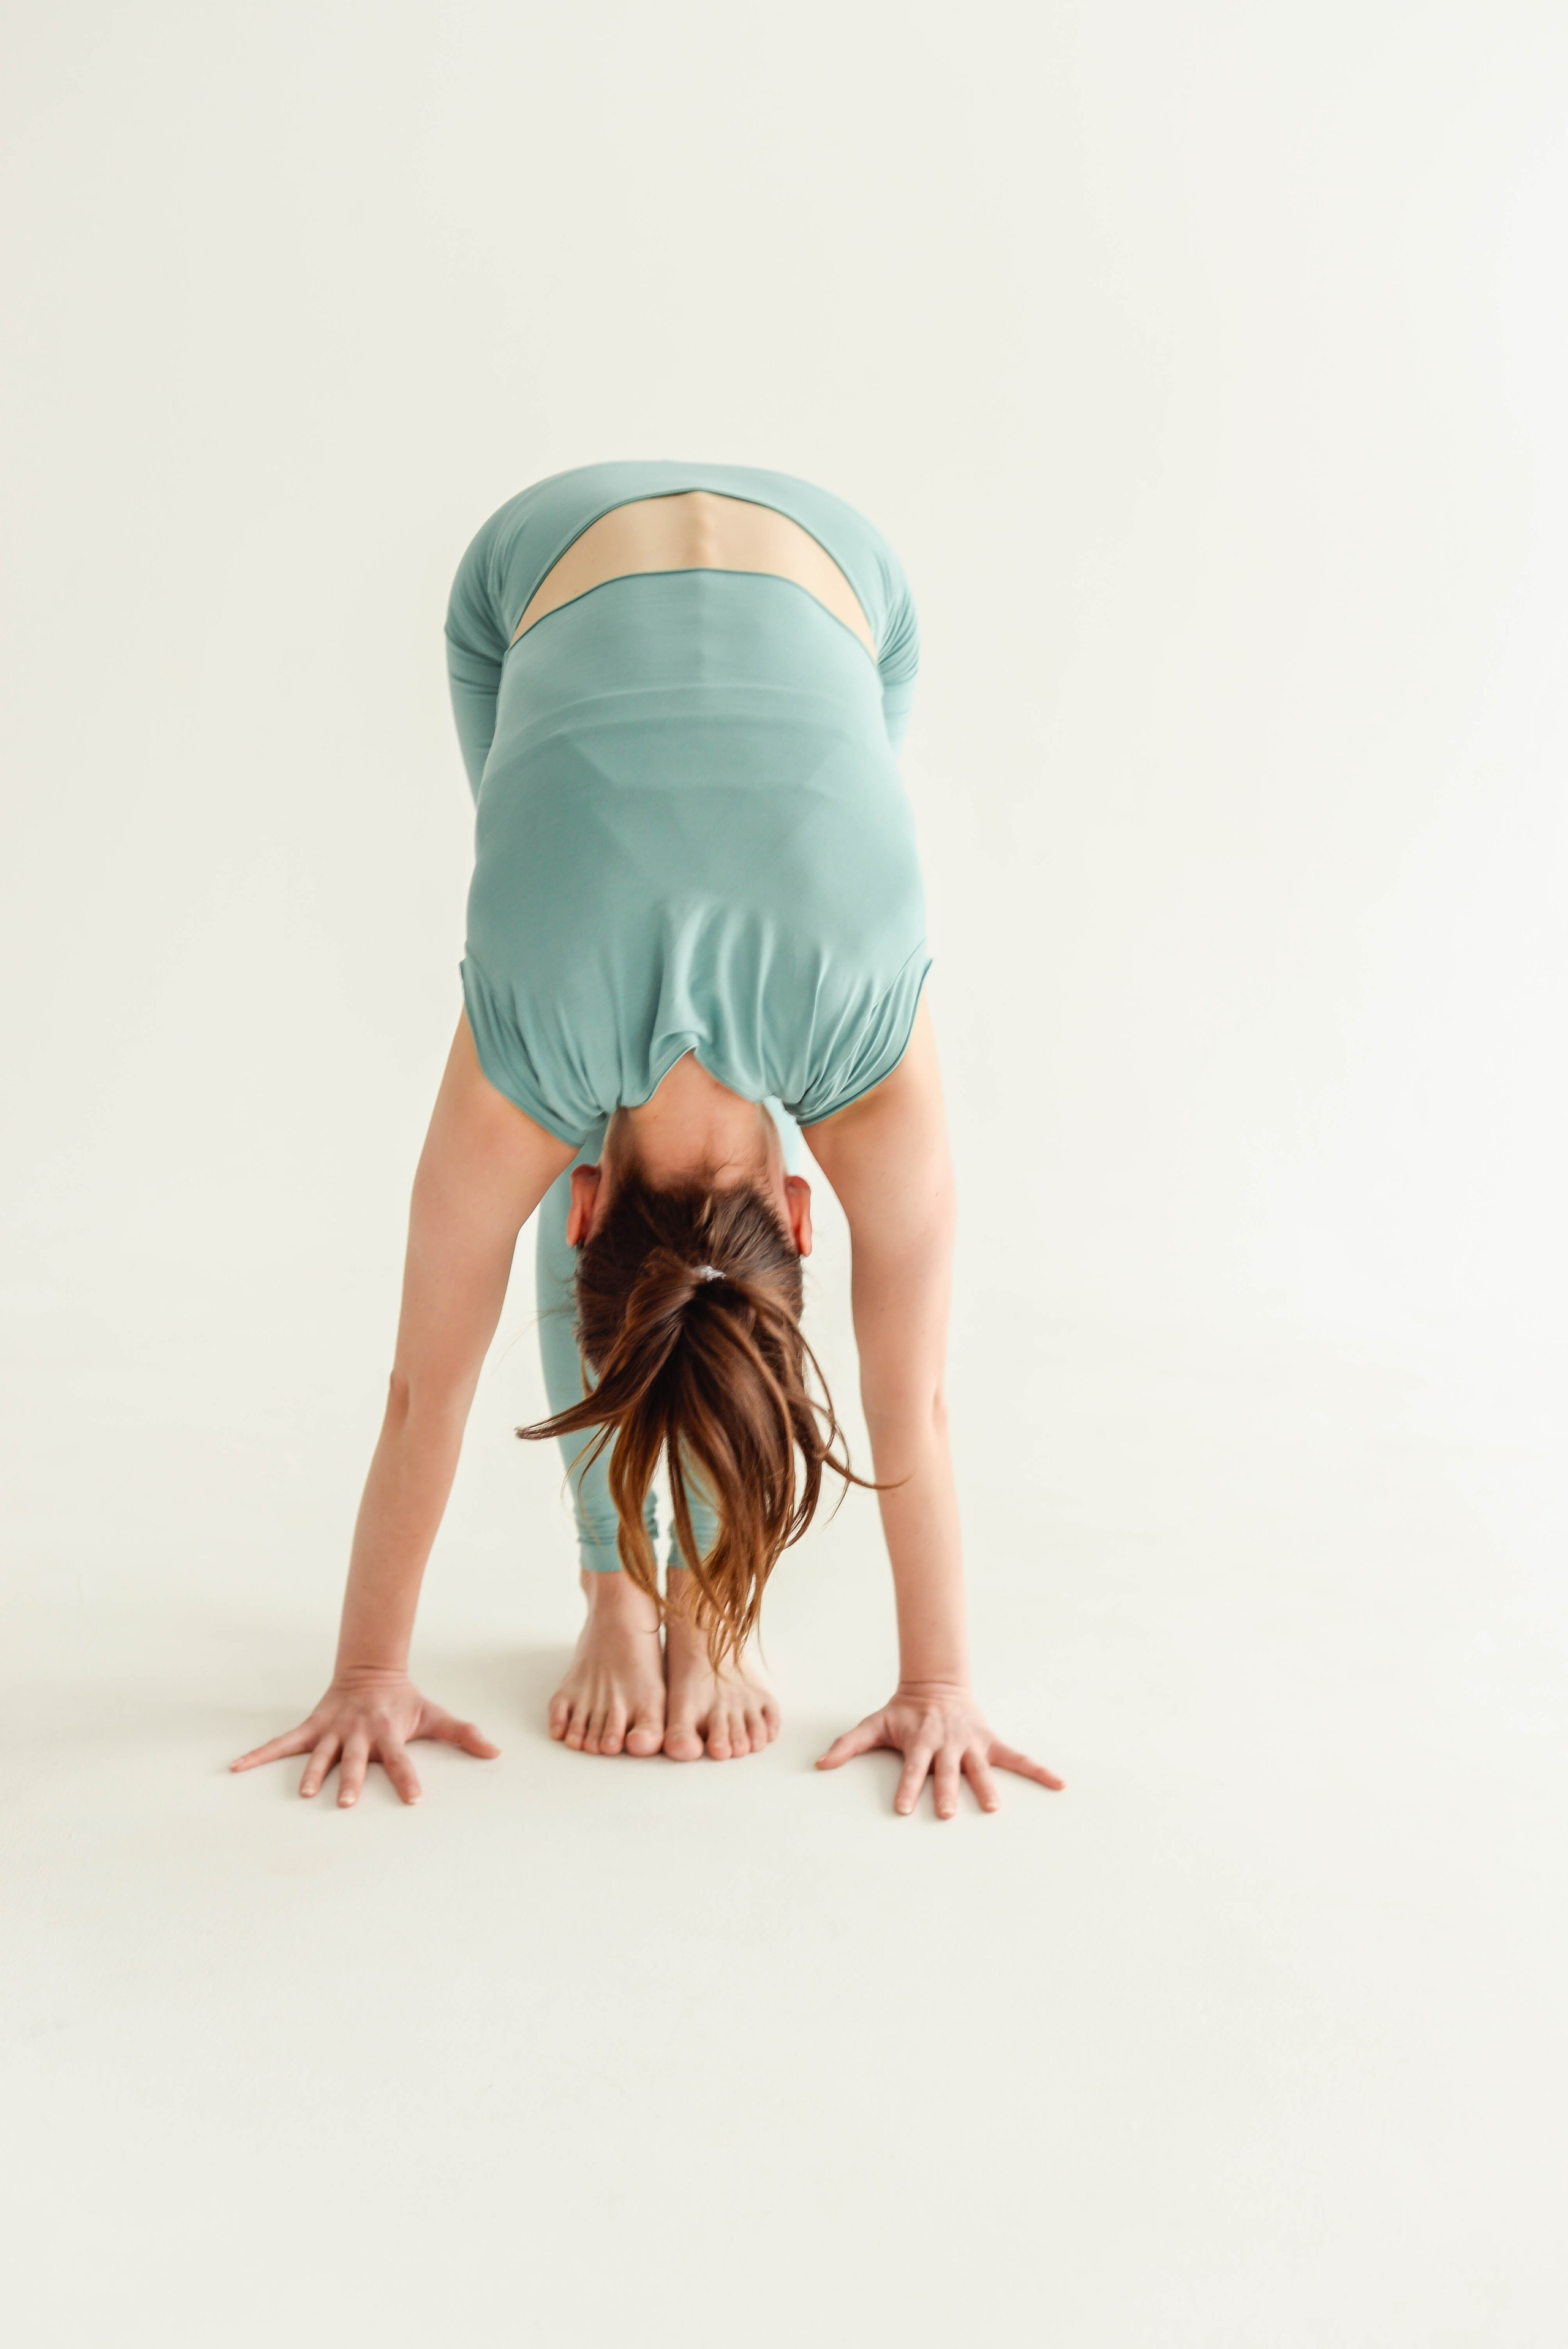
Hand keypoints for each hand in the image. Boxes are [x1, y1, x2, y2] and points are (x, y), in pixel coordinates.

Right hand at [230, 1669, 499, 1806]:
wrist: (370, 1670)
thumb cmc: (404, 1701)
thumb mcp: (434, 1715)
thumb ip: (464, 1734)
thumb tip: (496, 1751)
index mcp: (389, 1734)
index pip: (401, 1760)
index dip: (408, 1778)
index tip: (414, 1799)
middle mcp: (359, 1734)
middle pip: (356, 1761)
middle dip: (353, 1780)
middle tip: (348, 1802)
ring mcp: (332, 1731)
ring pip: (320, 1754)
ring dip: (312, 1773)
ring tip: (304, 1793)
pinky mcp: (311, 1728)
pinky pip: (282, 1743)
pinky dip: (259, 1755)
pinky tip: (236, 1768)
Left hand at [816, 1681, 1063, 1818]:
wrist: (935, 1685)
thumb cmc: (903, 1712)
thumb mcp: (874, 1724)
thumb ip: (848, 1745)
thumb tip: (819, 1764)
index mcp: (920, 1742)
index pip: (912, 1769)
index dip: (908, 1788)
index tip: (904, 1809)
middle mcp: (947, 1744)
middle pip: (947, 1772)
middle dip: (947, 1791)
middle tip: (949, 1813)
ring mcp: (971, 1744)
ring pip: (980, 1768)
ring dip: (986, 1787)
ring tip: (994, 1808)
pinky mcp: (990, 1742)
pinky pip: (1017, 1757)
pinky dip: (1039, 1770)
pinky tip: (1059, 1784)